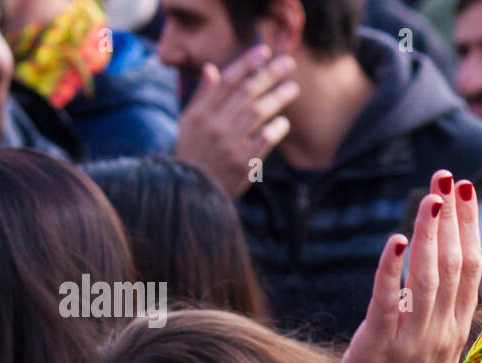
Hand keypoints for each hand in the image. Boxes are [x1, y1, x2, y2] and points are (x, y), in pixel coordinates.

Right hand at [174, 45, 298, 198]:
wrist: (192, 193)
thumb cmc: (191, 154)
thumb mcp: (188, 124)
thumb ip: (201, 97)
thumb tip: (211, 69)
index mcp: (200, 113)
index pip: (226, 81)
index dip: (246, 63)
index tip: (263, 50)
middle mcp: (214, 126)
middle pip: (245, 93)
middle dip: (268, 75)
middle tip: (288, 64)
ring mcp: (229, 145)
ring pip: (257, 114)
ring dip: (277, 98)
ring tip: (293, 89)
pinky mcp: (243, 164)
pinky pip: (263, 141)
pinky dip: (275, 130)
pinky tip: (284, 121)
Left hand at [323, 170, 481, 362]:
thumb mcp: (422, 349)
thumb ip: (427, 311)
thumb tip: (422, 269)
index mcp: (454, 332)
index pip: (471, 270)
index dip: (469, 228)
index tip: (466, 192)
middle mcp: (442, 333)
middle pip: (458, 266)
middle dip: (456, 219)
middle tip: (453, 178)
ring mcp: (413, 340)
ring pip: (429, 277)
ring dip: (431, 233)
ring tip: (432, 196)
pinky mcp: (380, 344)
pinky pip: (389, 300)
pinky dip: (392, 268)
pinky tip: (395, 239)